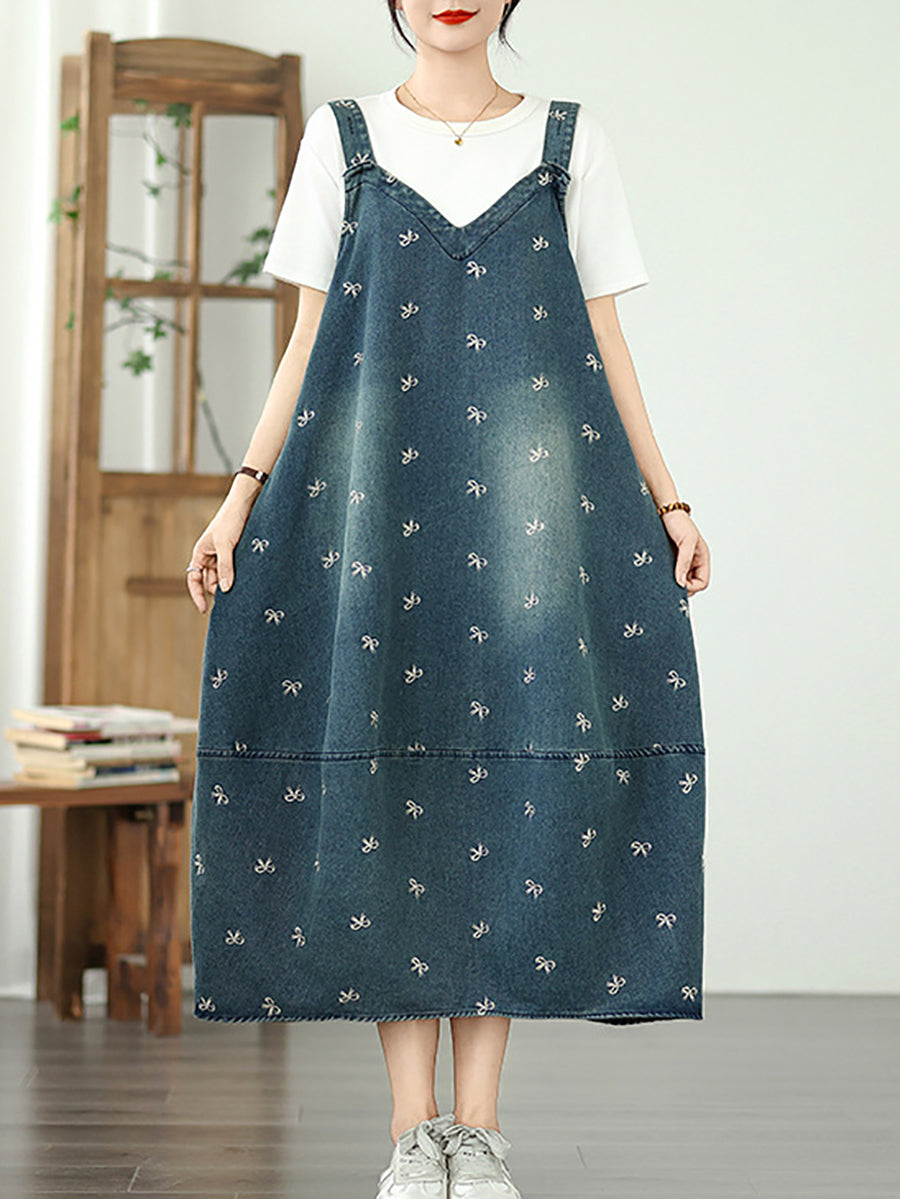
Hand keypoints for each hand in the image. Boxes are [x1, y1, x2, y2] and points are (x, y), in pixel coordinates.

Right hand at [186, 495, 253, 613]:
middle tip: (234, 600)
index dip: (197, 595)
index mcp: (201, 553)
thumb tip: (225, 590)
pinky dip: (240, 576)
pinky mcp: (237, 554)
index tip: (205, 610)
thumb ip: (226, 567)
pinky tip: (249, 580)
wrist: (246, 502)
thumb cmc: (231, 520)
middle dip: (220, 590)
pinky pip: (236, 570)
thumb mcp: (227, 545)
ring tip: (244, 587)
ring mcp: (224, 556)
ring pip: (225, 577)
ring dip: (233, 582)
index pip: (194, 579)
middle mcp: (210, 556)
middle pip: (212, 581)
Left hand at [660, 509, 709, 595]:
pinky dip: (666, 576)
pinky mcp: (670, 560)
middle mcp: (693, 562)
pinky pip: (670, 574)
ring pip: (680, 580)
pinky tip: (659, 573)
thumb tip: (680, 582)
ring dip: (672, 582)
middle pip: (691, 585)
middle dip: (682, 587)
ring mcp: (681, 562)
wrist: (664, 512)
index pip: (702, 583)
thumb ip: (684, 561)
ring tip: (663, 578)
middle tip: (668, 585)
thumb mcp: (686, 541)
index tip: (679, 584)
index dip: (692, 587)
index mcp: (702, 558)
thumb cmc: (678, 522)